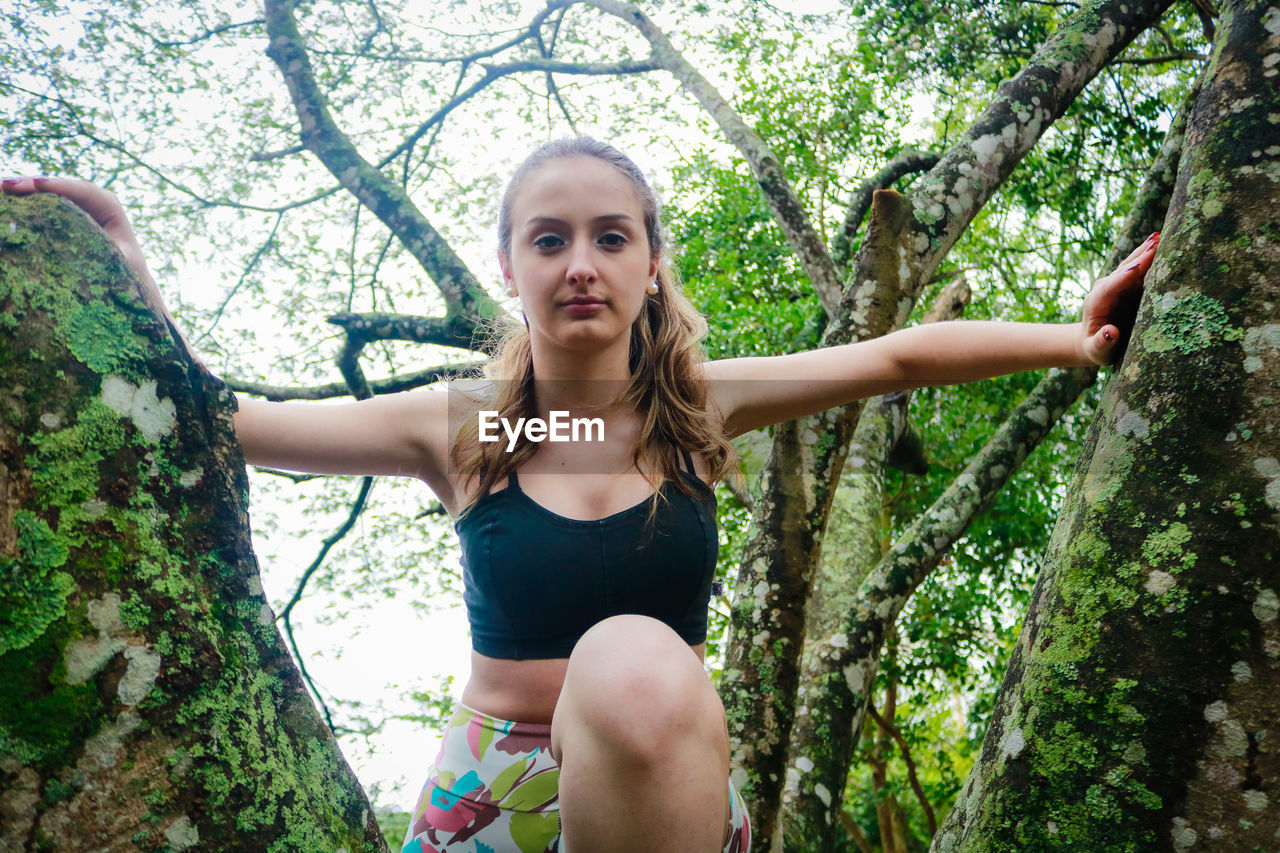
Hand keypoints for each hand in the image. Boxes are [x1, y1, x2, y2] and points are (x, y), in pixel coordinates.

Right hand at [2, 176, 150, 282]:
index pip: (84, 191)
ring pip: (45, 193)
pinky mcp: (59, 214)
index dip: (60, 186)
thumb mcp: (120, 263)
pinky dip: (20, 202)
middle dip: (33, 184)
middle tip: (8, 186)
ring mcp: (72, 205)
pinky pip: (38, 204)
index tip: (38, 184)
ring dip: (21, 190)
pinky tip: (3, 200)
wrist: (123, 280)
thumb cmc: (125, 273)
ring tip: (1, 189)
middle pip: (59, 187)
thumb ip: (108, 250)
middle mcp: (90, 200)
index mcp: (108, 206)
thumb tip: (85, 247)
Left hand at [1079, 232, 1158, 365]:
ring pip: (1133, 265)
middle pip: (1123, 270)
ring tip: (1160, 236)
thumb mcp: (1097, 351)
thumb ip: (1102, 343)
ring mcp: (1118, 284)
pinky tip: (1162, 243)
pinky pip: (1141, 269)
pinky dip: (1151, 256)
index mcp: (1096, 302)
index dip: (1123, 277)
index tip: (1136, 267)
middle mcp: (1106, 288)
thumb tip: (1111, 333)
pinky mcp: (1129, 284)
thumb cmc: (1095, 349)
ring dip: (1146, 251)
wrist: (1093, 341)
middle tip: (1156, 242)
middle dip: (1139, 257)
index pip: (1109, 287)